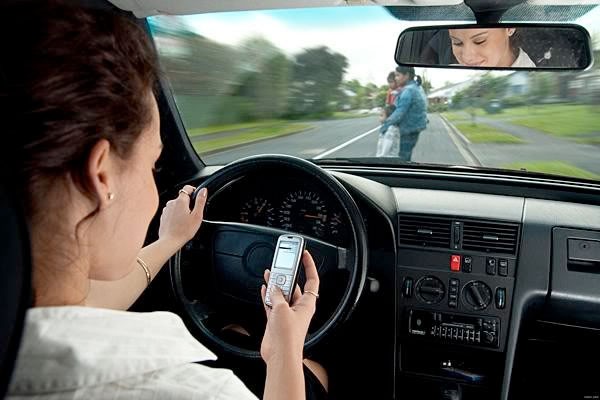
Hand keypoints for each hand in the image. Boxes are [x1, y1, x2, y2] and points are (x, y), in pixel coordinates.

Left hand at [158, 185, 206, 248]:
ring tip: (186, 221)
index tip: (197, 197)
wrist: (170, 241)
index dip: (194, 190)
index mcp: (180, 201)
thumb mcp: (197, 215)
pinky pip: (172, 212)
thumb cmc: (183, 230)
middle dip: (188, 204)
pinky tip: (179, 224)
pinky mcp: (163, 216)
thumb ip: (200, 201)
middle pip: (182, 198)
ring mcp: (166, 210)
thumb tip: (203, 190)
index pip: (187, 188)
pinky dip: (176, 215)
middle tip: (193, 215)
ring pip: (176, 205)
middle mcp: (171, 203)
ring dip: (182, 210)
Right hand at [260, 250, 319, 364]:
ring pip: (281, 294)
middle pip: (294, 286)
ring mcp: (287, 314)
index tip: (305, 254)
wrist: (280, 355)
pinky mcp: (276, 320)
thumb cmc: (288, 336)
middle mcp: (298, 308)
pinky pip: (272, 304)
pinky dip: (267, 296)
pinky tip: (264, 288)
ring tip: (270, 273)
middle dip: (287, 275)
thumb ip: (277, 295)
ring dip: (275, 285)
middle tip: (281, 263)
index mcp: (307, 304)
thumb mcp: (282, 309)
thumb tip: (274, 287)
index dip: (309, 266)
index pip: (312, 280)